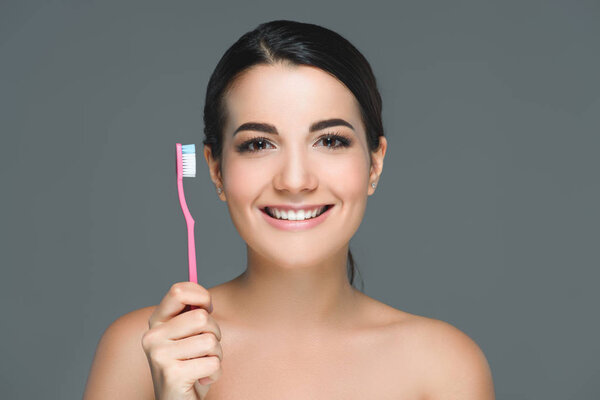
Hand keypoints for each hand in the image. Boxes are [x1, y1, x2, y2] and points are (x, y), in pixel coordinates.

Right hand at [142, 282, 222, 399]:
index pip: (178, 291)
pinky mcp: (173, 374)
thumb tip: (205, 300)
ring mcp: (160, 356)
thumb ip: (191, 315)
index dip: (202, 296)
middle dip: (214, 333)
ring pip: (210, 341)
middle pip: (201, 317)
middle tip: (206, 348)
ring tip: (202, 365)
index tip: (208, 309)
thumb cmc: (189, 366)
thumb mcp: (187, 336)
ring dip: (216, 355)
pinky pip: (213, 363)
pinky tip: (201, 379)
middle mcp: (153, 337)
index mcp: (156, 323)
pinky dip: (215, 373)